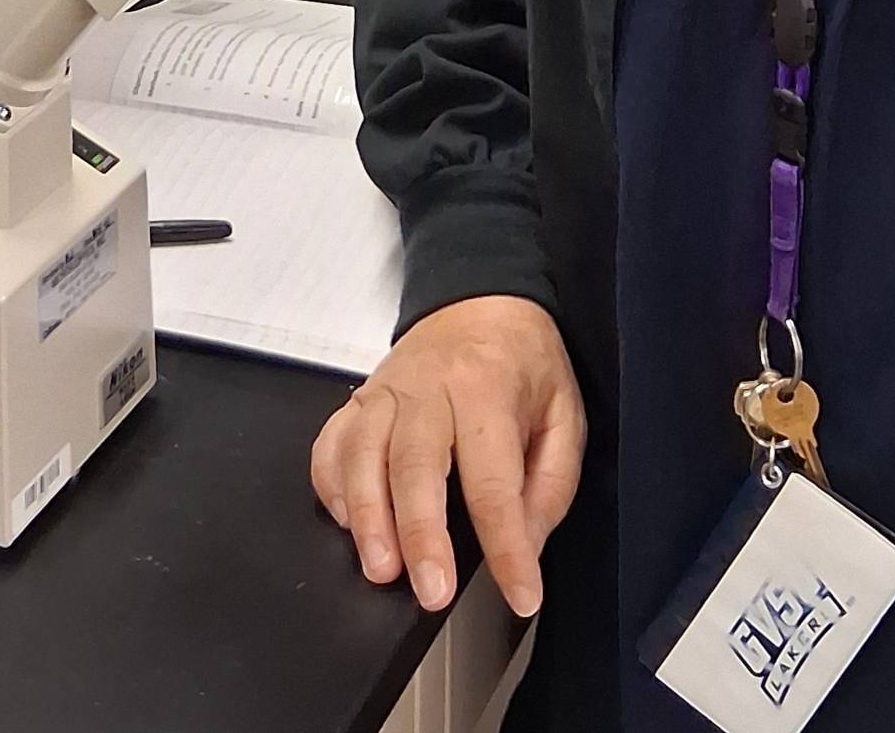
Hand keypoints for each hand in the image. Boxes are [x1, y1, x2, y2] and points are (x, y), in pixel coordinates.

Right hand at [310, 295, 585, 621]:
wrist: (481, 299)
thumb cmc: (524, 363)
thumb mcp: (564, 414)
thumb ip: (551, 484)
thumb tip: (524, 547)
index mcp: (488, 388)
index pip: (494, 480)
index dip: (506, 546)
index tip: (521, 595)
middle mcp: (429, 386)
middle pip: (415, 464)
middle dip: (421, 535)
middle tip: (432, 593)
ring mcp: (385, 391)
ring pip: (362, 455)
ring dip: (368, 518)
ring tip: (382, 569)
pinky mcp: (358, 399)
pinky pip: (330, 445)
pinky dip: (333, 488)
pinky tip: (350, 523)